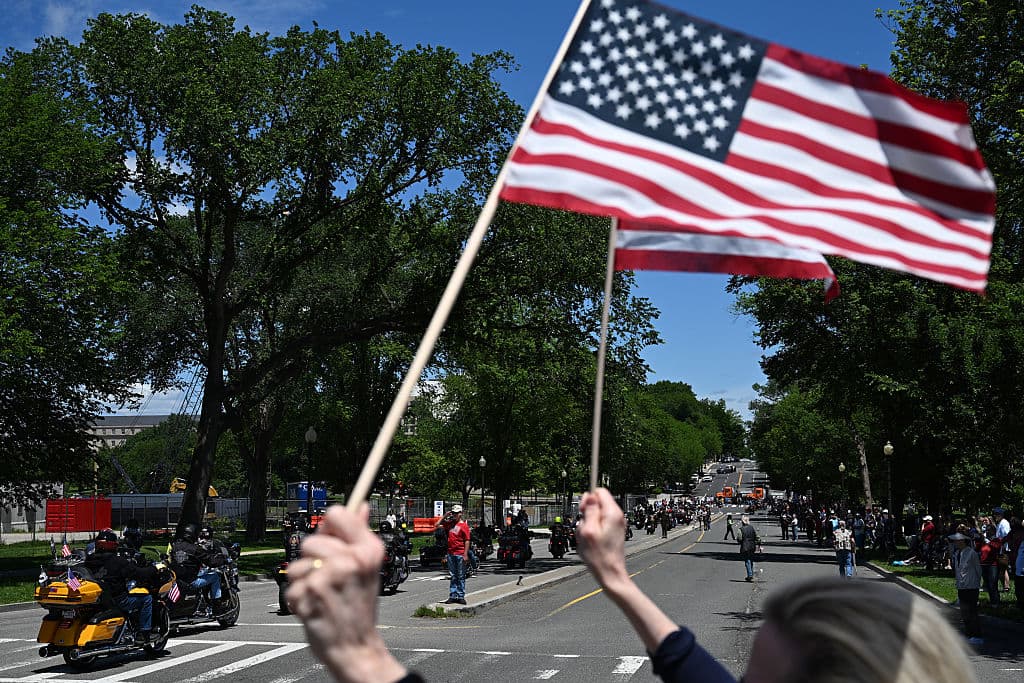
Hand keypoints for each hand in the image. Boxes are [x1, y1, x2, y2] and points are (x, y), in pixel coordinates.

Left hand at [285, 504, 405, 682]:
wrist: (354, 647)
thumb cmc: (358, 607)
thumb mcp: (368, 568)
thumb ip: (359, 535)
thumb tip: (360, 505)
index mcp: (369, 549)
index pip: (337, 514)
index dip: (328, 527)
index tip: (330, 540)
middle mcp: (351, 559)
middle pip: (311, 539)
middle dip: (312, 560)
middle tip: (327, 579)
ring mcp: (330, 575)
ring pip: (297, 564)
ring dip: (303, 582)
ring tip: (320, 596)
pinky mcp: (311, 591)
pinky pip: (291, 586)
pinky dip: (297, 600)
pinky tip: (313, 608)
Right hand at [576, 488, 628, 591]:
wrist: (610, 574)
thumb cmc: (599, 556)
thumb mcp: (588, 530)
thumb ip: (589, 510)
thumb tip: (590, 495)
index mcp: (612, 513)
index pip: (599, 491)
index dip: (587, 498)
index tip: (582, 511)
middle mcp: (617, 517)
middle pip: (597, 503)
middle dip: (587, 513)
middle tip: (585, 528)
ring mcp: (616, 524)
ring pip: (596, 515)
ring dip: (588, 524)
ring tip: (588, 538)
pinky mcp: (613, 532)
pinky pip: (599, 525)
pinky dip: (592, 531)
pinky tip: (591, 542)